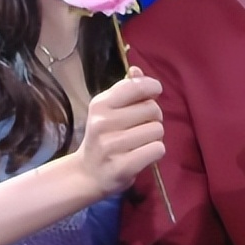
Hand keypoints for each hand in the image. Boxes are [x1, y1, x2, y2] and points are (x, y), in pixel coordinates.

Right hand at [73, 66, 165, 196]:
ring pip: (157, 130)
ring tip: (140, 142)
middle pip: (153, 109)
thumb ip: (126, 89)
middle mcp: (103, 122)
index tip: (153, 93)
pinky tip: (142, 154)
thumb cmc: (103, 137)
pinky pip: (157, 150)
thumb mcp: (108, 110)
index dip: (152, 87)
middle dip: (154, 117)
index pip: (136, 86)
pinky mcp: (123, 166)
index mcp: (100, 104)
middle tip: (141, 126)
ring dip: (155, 137)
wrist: (87, 173)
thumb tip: (137, 70)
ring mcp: (112, 145)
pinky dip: (155, 152)